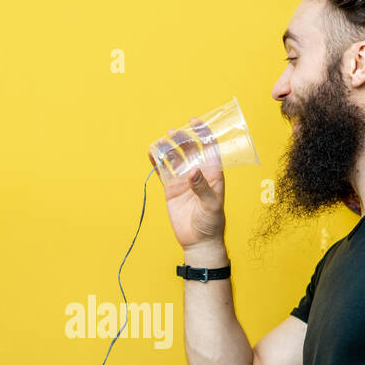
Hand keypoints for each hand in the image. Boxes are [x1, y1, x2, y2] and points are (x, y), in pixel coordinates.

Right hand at [148, 119, 225, 251]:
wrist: (199, 242)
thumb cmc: (211, 224)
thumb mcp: (211, 205)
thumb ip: (202, 188)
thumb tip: (192, 171)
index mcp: (213, 173)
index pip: (210, 148)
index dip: (203, 133)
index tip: (194, 122)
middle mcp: (198, 173)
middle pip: (190, 149)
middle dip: (183, 138)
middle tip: (173, 132)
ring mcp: (183, 180)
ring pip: (174, 158)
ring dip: (168, 148)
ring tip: (160, 141)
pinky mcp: (171, 189)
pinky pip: (163, 172)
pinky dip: (157, 162)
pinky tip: (151, 153)